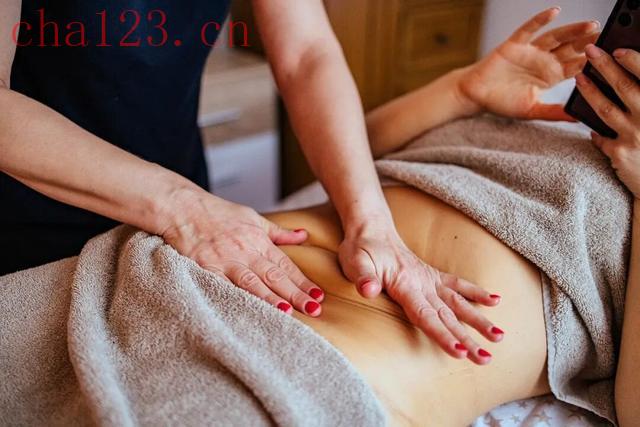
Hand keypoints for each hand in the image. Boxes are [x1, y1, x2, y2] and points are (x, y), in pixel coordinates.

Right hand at [161, 189, 325, 315]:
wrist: (183, 208)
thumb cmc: (218, 213)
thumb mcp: (253, 218)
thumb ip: (279, 233)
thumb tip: (304, 236)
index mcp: (259, 240)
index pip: (286, 265)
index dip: (303, 282)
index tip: (318, 296)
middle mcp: (245, 251)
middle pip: (274, 277)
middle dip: (295, 294)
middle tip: (314, 309)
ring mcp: (225, 261)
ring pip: (252, 283)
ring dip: (270, 299)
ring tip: (288, 313)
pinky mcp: (206, 269)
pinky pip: (224, 288)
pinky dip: (236, 300)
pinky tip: (248, 312)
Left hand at [338, 221, 503, 364]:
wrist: (370, 229)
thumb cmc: (360, 250)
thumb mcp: (355, 263)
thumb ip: (363, 278)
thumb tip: (368, 290)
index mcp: (405, 285)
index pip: (426, 315)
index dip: (443, 335)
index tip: (460, 352)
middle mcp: (423, 284)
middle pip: (448, 316)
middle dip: (468, 337)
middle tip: (486, 359)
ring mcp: (430, 279)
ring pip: (458, 303)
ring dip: (479, 321)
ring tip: (499, 337)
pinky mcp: (432, 276)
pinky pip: (457, 284)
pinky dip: (476, 291)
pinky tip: (495, 301)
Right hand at [458, 7, 598, 120]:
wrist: (475, 96)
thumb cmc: (501, 102)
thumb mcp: (531, 110)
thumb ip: (553, 112)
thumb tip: (576, 118)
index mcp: (549, 77)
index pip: (575, 67)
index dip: (590, 62)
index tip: (607, 59)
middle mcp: (542, 61)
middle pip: (570, 48)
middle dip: (587, 42)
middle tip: (606, 37)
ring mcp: (530, 51)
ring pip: (555, 37)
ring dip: (572, 31)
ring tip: (590, 25)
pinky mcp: (514, 45)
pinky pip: (529, 30)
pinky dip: (540, 20)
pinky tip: (554, 12)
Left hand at [575, 45, 639, 198]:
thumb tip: (629, 80)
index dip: (634, 61)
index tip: (618, 49)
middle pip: (624, 87)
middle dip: (606, 66)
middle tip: (590, 51)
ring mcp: (635, 135)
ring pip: (606, 109)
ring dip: (590, 91)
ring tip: (579, 78)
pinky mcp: (621, 153)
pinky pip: (601, 138)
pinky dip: (596, 134)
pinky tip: (592, 130)